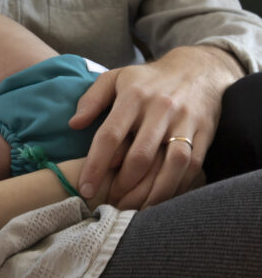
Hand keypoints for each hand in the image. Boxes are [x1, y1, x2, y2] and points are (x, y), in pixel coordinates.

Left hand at [69, 46, 242, 208]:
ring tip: (135, 209)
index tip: (85, 189)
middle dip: (123, 185)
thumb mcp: (115, 78)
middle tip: (110, 202)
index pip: (110, 135)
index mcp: (134, 95)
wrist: (197, 68)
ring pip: (172, 164)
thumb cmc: (147, 80)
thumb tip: (73, 124)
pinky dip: (177, 187)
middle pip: (141, 155)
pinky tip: (161, 199)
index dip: (96, 165)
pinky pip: (193, 166)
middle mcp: (161, 108)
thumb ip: (91, 99)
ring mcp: (186, 121)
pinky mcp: (205, 132)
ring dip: (153, 193)